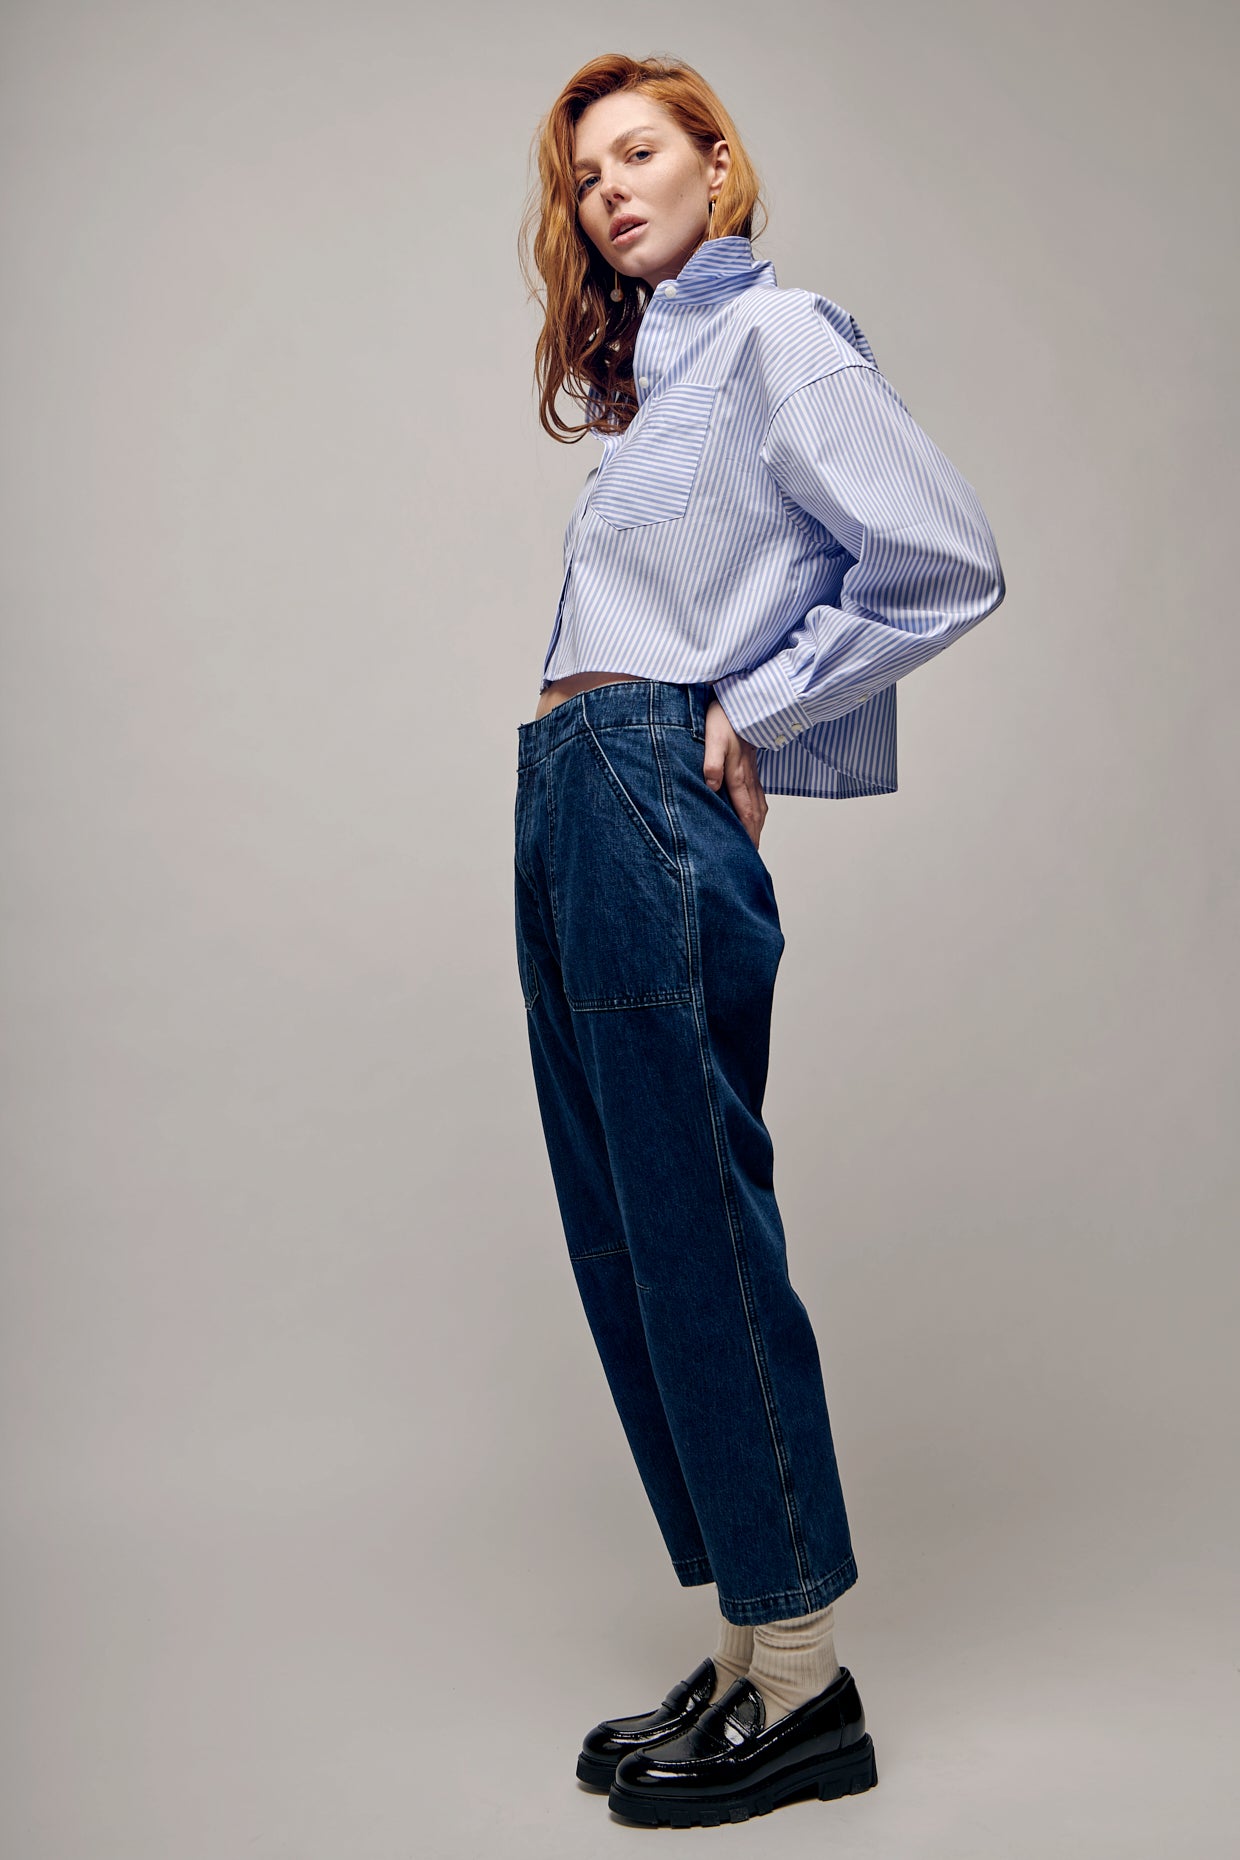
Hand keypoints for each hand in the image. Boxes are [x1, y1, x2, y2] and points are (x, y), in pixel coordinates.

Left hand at [703, 696, 767, 849]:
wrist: (742, 701)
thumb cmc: (724, 718)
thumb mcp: (712, 739)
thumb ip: (711, 763)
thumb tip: (712, 786)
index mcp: (738, 775)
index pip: (745, 812)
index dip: (747, 833)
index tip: (747, 852)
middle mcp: (748, 777)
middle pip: (755, 813)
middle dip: (754, 835)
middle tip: (752, 856)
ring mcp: (751, 771)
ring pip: (758, 803)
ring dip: (757, 824)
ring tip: (755, 840)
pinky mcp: (750, 765)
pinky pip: (756, 792)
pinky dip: (757, 808)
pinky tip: (754, 812)